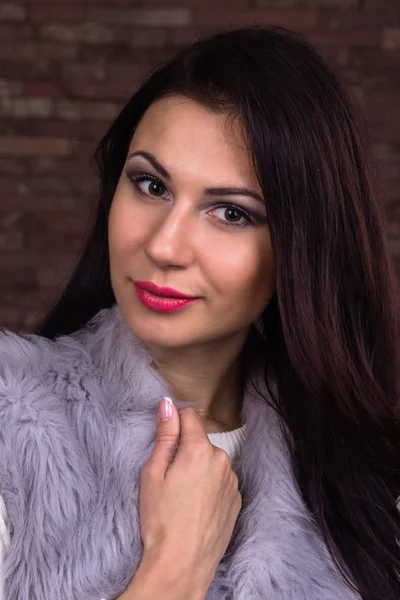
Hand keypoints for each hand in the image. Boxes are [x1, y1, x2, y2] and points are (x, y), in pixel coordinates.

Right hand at [138, 397, 241, 589]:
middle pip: (200, 440)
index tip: (165, 439)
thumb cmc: (161, 520)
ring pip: (212, 461)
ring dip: (199, 468)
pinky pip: (221, 481)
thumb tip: (168, 404)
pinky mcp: (236, 500)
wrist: (182, 565)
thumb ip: (165, 434)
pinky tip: (195, 507)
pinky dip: (209, 486)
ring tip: (182, 496)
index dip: (175, 422)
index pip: (190, 415)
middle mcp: (222, 460)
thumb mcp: (153, 473)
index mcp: (200, 450)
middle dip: (186, 450)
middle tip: (169, 478)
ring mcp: (232, 481)